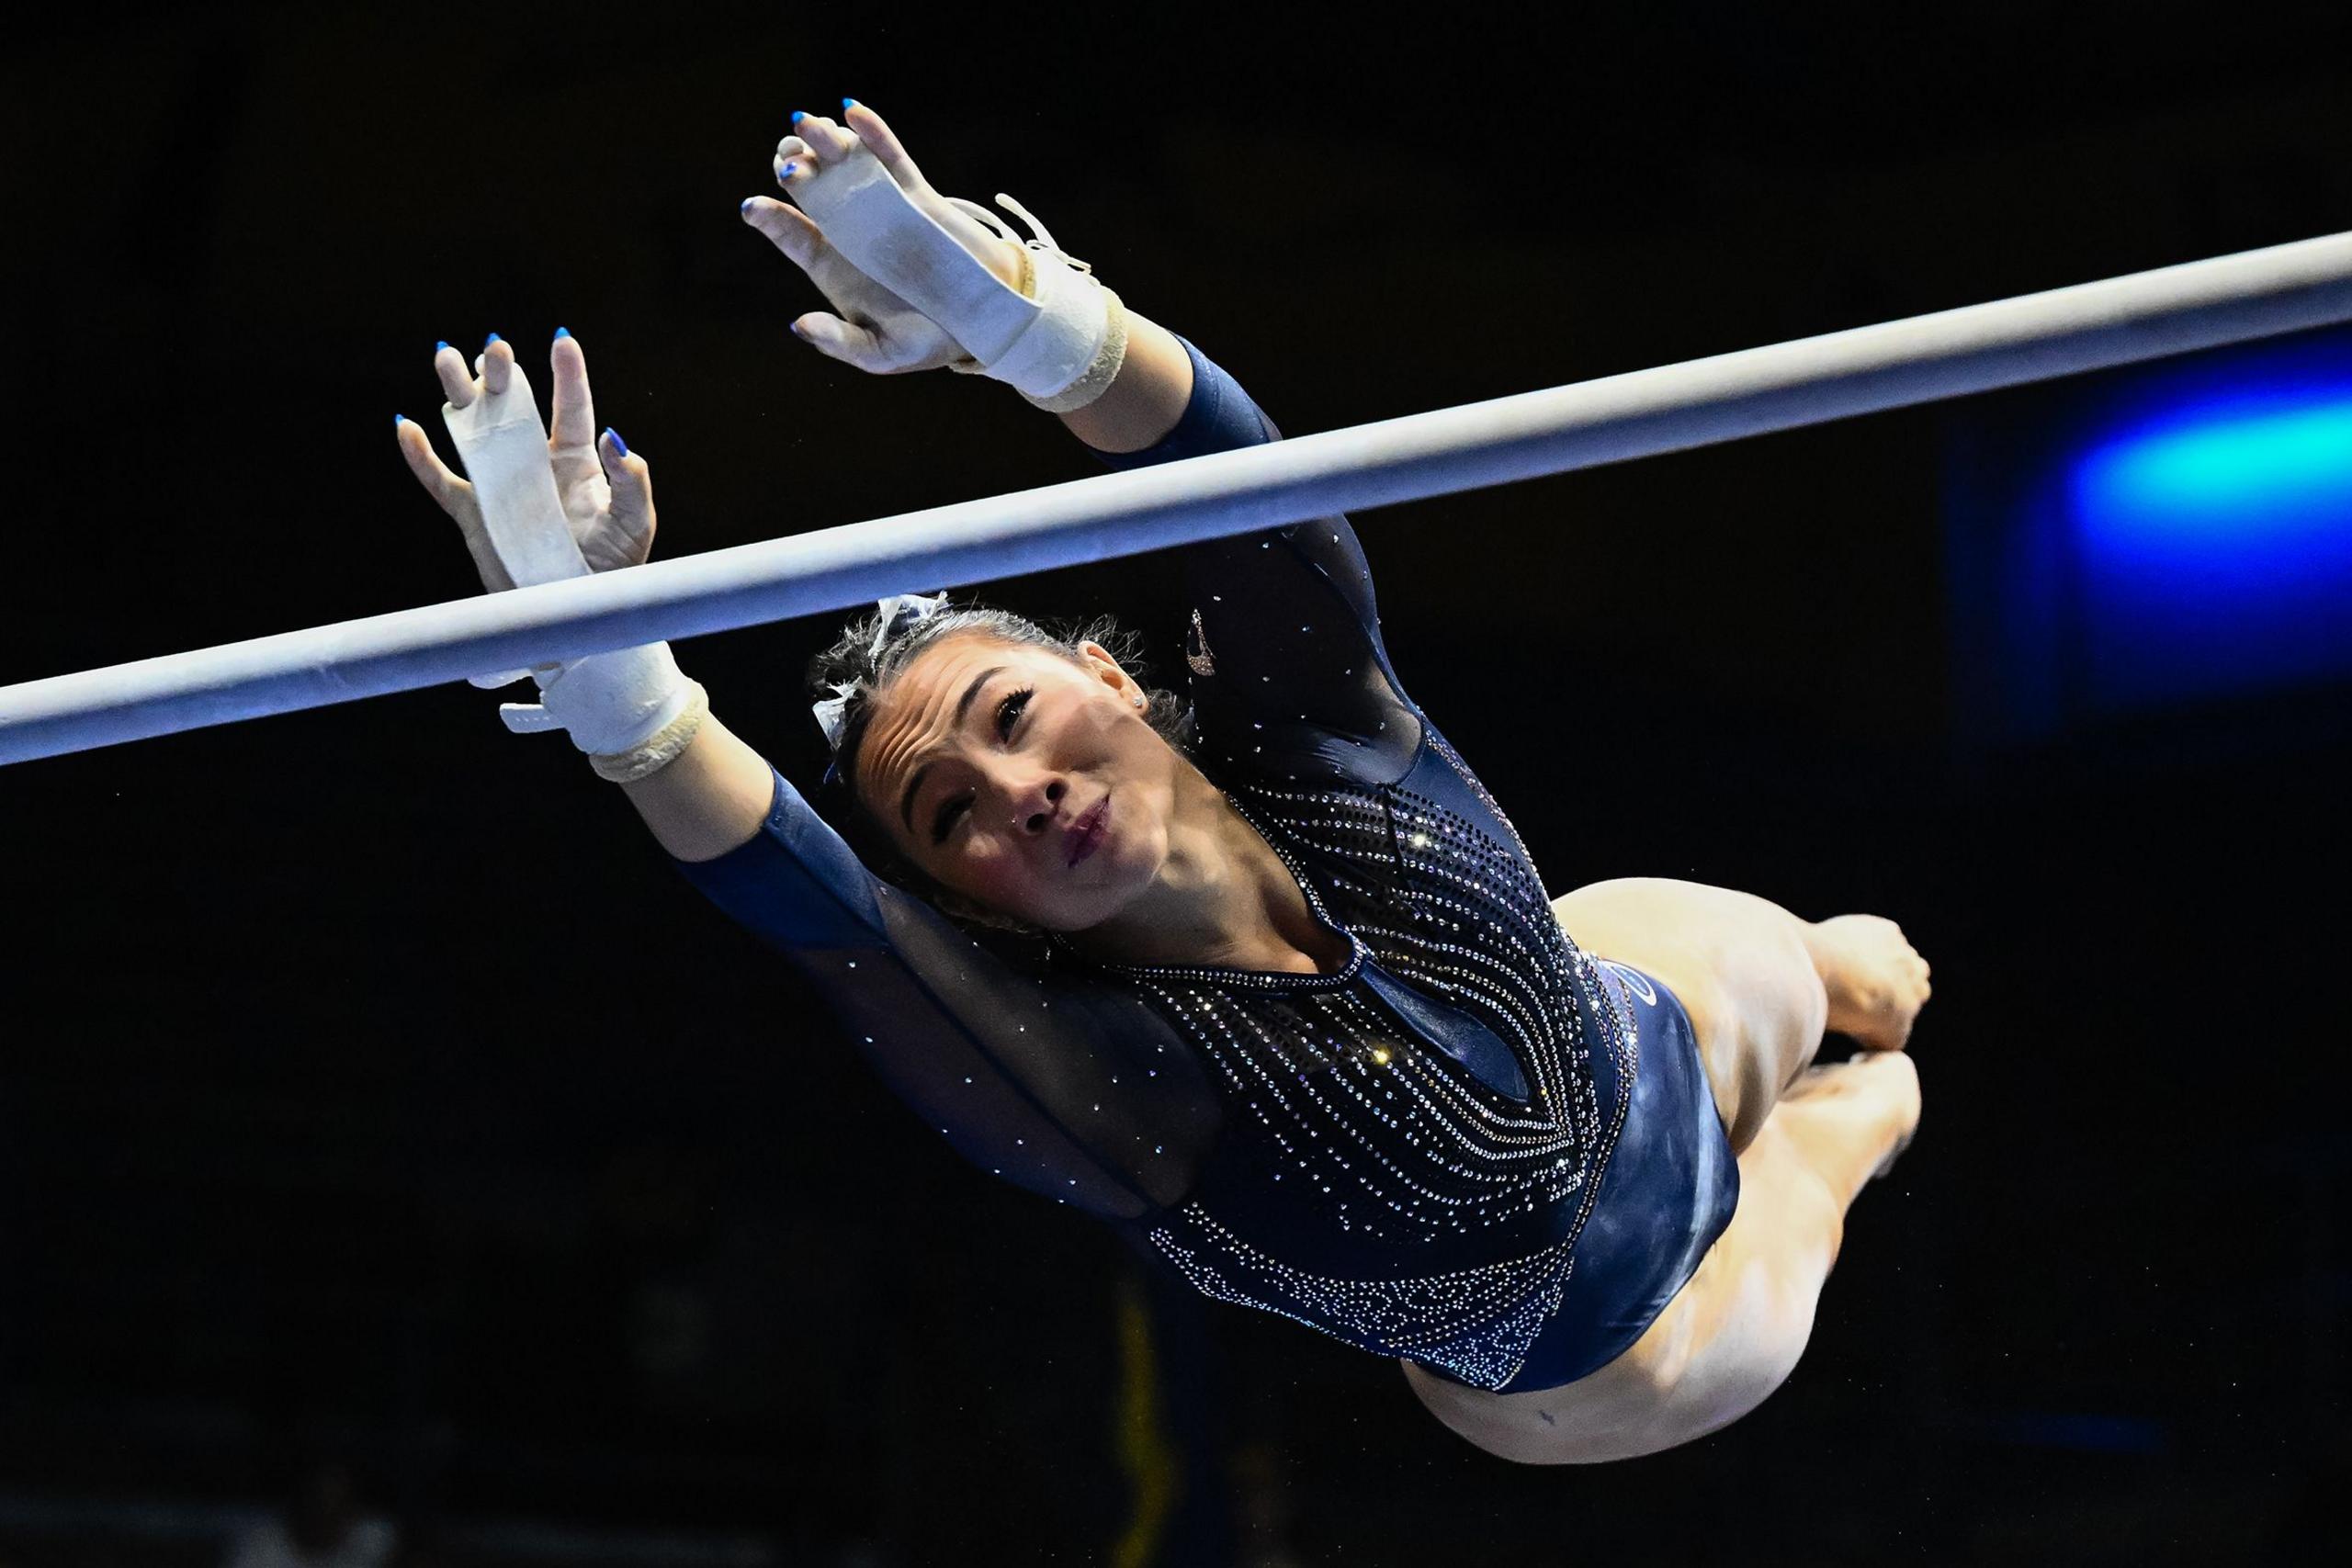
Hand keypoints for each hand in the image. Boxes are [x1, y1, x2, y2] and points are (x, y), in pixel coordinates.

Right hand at [395, 333, 654, 591]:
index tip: (562, 341)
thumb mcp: (634, 522)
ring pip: (473, 431)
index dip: (567, 373)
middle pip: (514, 406)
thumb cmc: (614, 568)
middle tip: (494, 346)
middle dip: (503, 373)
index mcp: (577, 461)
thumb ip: (631, 480)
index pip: (572, 407)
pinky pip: (442, 481)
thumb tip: (614, 435)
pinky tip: (408, 426)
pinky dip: (421, 456)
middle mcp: (535, 464)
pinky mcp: (474, 515)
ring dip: (460, 395)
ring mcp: (501, 486)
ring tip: (446, 357)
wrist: (576, 615)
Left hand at [741, 101, 1024, 374]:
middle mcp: (852, 231)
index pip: (794, 236)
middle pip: (812, 191)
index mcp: (834, 266)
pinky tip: (851, 111)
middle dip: (794, 169)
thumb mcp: (881, 353)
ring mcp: (883, 209)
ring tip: (805, 125)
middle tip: (787, 159)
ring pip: (846, 167)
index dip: (771, 219)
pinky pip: (891, 159)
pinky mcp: (917, 196)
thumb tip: (799, 325)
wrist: (983, 321)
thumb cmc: (926, 341)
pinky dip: (873, 134)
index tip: (753, 207)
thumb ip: (840, 342)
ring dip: (824, 142)